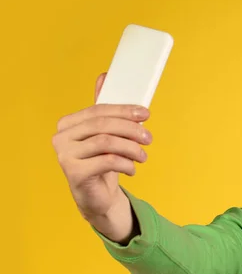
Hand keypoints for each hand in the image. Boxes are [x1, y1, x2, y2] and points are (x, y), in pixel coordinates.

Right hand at [52, 72, 152, 220]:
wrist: (96, 196)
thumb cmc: (102, 163)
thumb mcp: (105, 135)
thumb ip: (104, 110)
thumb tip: (104, 76)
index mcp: (68, 123)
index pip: (99, 110)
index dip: (124, 110)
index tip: (146, 113)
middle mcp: (61, 137)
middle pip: (103, 125)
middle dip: (131, 129)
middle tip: (149, 138)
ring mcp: (65, 155)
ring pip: (106, 142)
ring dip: (131, 148)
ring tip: (143, 156)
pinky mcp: (74, 172)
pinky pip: (107, 161)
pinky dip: (126, 164)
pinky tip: (132, 169)